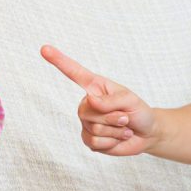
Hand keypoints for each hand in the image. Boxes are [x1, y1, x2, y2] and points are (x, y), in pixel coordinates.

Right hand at [41, 45, 157, 156]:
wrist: (145, 134)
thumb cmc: (138, 111)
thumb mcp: (130, 100)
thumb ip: (111, 100)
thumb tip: (90, 101)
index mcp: (96, 87)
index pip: (75, 73)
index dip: (59, 61)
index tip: (44, 49)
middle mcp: (87, 103)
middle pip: (88, 111)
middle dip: (112, 117)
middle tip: (125, 118)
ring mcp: (86, 122)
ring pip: (94, 128)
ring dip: (115, 131)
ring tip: (124, 127)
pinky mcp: (89, 139)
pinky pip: (95, 142)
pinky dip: (112, 142)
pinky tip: (118, 138)